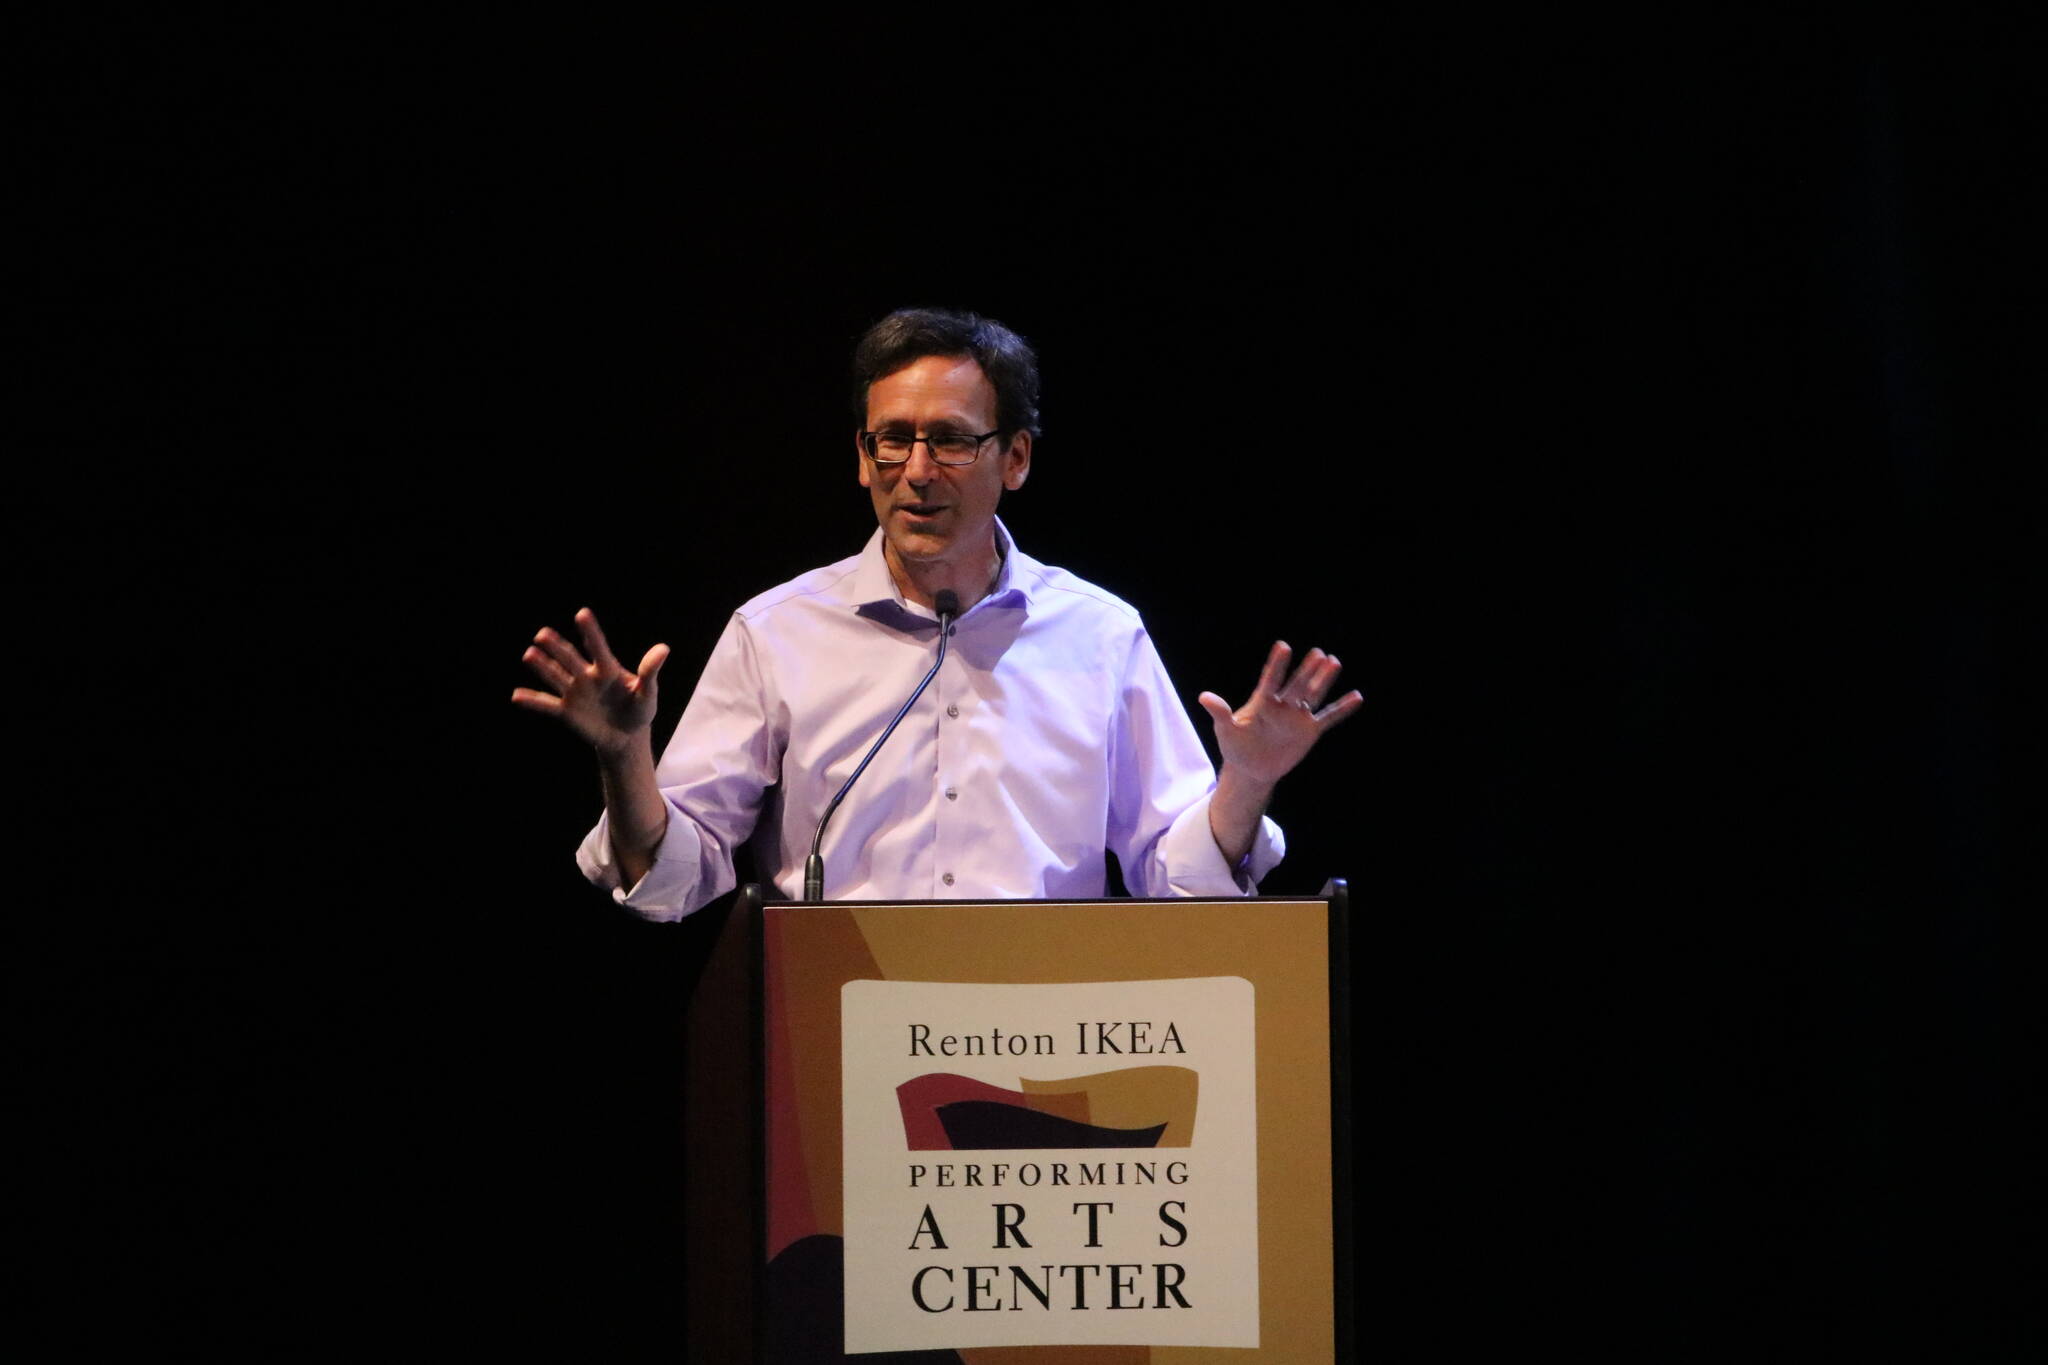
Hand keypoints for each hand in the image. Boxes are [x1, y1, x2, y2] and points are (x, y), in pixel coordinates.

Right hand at [511, 607, 670, 757]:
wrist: (628, 735)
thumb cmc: (640, 709)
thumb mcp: (648, 692)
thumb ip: (650, 671)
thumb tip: (664, 648)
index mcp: (608, 669)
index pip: (598, 647)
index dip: (591, 632)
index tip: (582, 614)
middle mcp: (587, 677)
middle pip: (570, 659)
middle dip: (557, 647)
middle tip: (543, 634)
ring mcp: (575, 693)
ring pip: (556, 677)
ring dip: (542, 667)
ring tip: (529, 654)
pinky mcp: (567, 712)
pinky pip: (547, 705)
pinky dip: (532, 701)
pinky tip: (516, 695)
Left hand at [1198, 641, 1363, 786]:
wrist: (1251, 769)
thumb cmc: (1235, 746)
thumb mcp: (1226, 730)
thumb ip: (1220, 713)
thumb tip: (1204, 697)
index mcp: (1262, 702)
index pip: (1270, 680)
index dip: (1276, 665)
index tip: (1283, 647)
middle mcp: (1282, 705)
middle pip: (1297, 684)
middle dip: (1307, 670)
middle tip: (1318, 653)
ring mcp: (1297, 717)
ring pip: (1313, 695)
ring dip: (1324, 681)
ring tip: (1334, 662)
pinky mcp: (1309, 731)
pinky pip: (1328, 718)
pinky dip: (1342, 709)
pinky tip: (1356, 697)